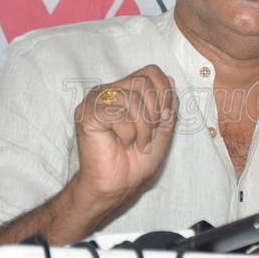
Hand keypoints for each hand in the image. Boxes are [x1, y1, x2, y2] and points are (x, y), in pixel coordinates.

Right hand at [68, 65, 176, 214]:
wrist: (119, 185)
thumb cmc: (137, 160)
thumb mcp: (163, 130)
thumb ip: (168, 106)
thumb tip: (172, 81)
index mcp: (126, 89)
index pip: (152, 72)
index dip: (165, 94)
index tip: (164, 119)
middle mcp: (109, 90)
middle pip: (144, 82)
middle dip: (154, 113)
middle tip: (148, 135)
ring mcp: (95, 101)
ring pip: (132, 99)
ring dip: (143, 128)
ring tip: (137, 144)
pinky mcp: (87, 115)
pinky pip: (118, 115)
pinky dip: (128, 134)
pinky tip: (121, 144)